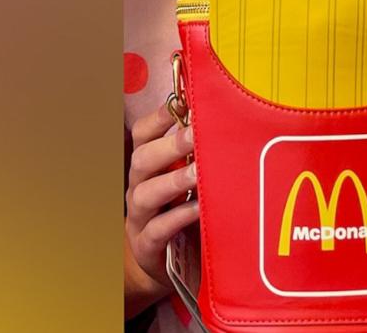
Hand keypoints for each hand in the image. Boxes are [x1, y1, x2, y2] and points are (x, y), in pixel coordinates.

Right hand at [125, 110, 200, 284]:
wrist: (168, 266)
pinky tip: (198, 209)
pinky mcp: (147, 246)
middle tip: (196, 134)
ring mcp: (140, 218)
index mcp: (148, 166)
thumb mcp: (188, 181)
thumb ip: (198, 155)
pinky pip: (158, 230)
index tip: (182, 101)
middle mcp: (139, 187)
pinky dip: (177, 218)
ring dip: (173, 180)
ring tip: (198, 173)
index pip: (143, 134)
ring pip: (146, 193)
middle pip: (142, 159)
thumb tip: (227, 120)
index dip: (159, 117)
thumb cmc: (183, 212)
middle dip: (170, 145)